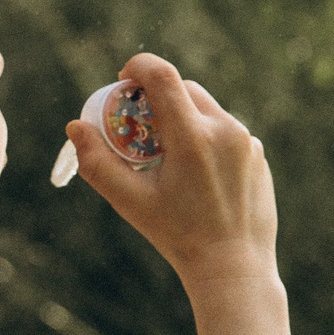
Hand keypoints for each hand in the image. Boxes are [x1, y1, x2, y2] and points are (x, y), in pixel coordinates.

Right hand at [65, 53, 277, 289]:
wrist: (234, 267)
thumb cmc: (178, 236)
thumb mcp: (130, 201)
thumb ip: (97, 163)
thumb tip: (75, 127)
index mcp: (192, 136)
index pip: (163, 75)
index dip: (138, 67)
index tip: (124, 80)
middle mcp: (225, 129)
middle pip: (184, 89)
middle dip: (158, 97)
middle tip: (139, 124)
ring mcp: (247, 141)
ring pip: (207, 109)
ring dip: (184, 118)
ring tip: (168, 154)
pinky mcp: (258, 155)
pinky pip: (227, 132)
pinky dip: (207, 139)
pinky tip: (198, 174)